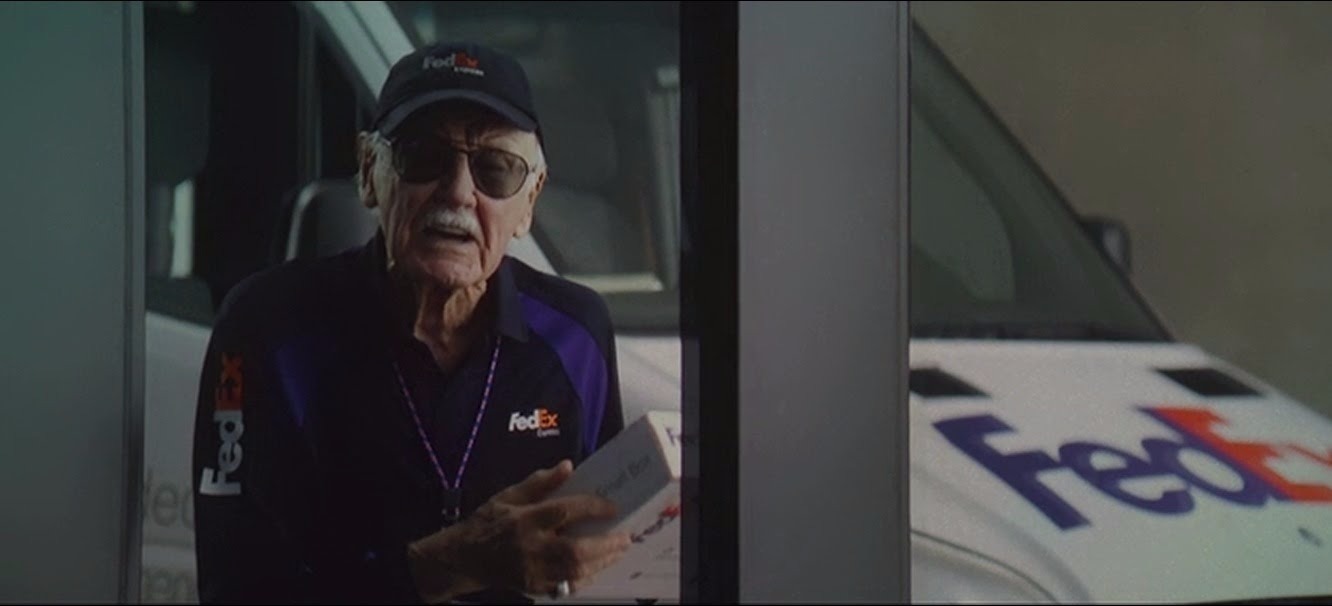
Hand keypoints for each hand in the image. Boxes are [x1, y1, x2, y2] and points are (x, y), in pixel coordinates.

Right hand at [408, 460, 630, 601]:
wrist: (464, 557)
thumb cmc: (488, 522)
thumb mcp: (509, 495)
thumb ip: (540, 482)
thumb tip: (568, 466)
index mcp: (525, 519)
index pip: (564, 512)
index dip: (591, 508)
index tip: (611, 506)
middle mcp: (530, 547)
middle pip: (574, 550)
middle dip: (605, 545)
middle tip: (625, 536)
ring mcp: (532, 570)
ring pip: (574, 571)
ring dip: (601, 562)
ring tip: (617, 550)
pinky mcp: (534, 586)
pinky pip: (566, 586)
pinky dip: (586, 577)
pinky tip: (597, 566)